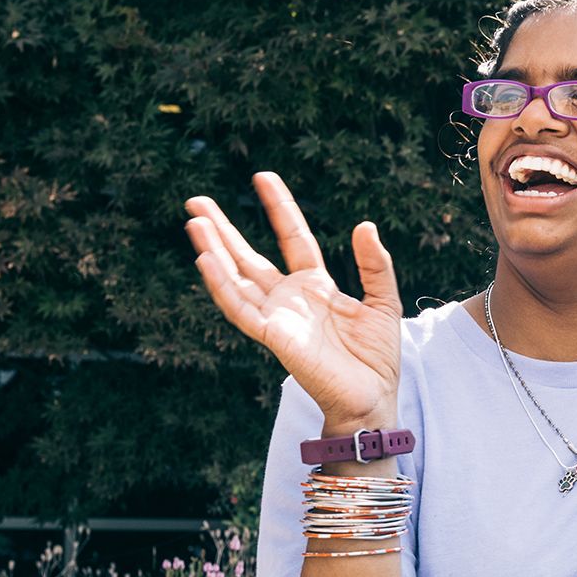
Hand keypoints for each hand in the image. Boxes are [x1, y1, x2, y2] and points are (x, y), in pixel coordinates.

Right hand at [183, 172, 400, 429]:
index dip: (279, 208)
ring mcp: (277, 317)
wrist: (373, 399)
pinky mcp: (272, 337)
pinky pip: (240, 308)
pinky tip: (205, 259)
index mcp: (315, 287)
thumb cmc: (376, 359)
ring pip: (236, 278)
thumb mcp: (383, 301)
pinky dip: (221, 285)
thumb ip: (374, 264)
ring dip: (214, 251)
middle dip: (223, 229)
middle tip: (195, 201)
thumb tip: (364, 224)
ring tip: (193, 222)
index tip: (262, 176)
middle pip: (249, 256)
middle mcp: (289, 299)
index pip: (292, 238)